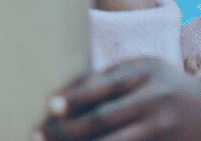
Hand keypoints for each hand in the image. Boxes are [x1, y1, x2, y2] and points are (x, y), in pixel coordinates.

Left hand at [35, 56, 200, 140]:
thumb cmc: (161, 84)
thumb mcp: (140, 70)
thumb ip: (106, 78)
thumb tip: (62, 94)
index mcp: (144, 73)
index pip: (103, 86)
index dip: (74, 98)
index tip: (50, 106)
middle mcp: (155, 102)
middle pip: (104, 118)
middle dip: (69, 129)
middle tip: (40, 133)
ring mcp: (163, 130)